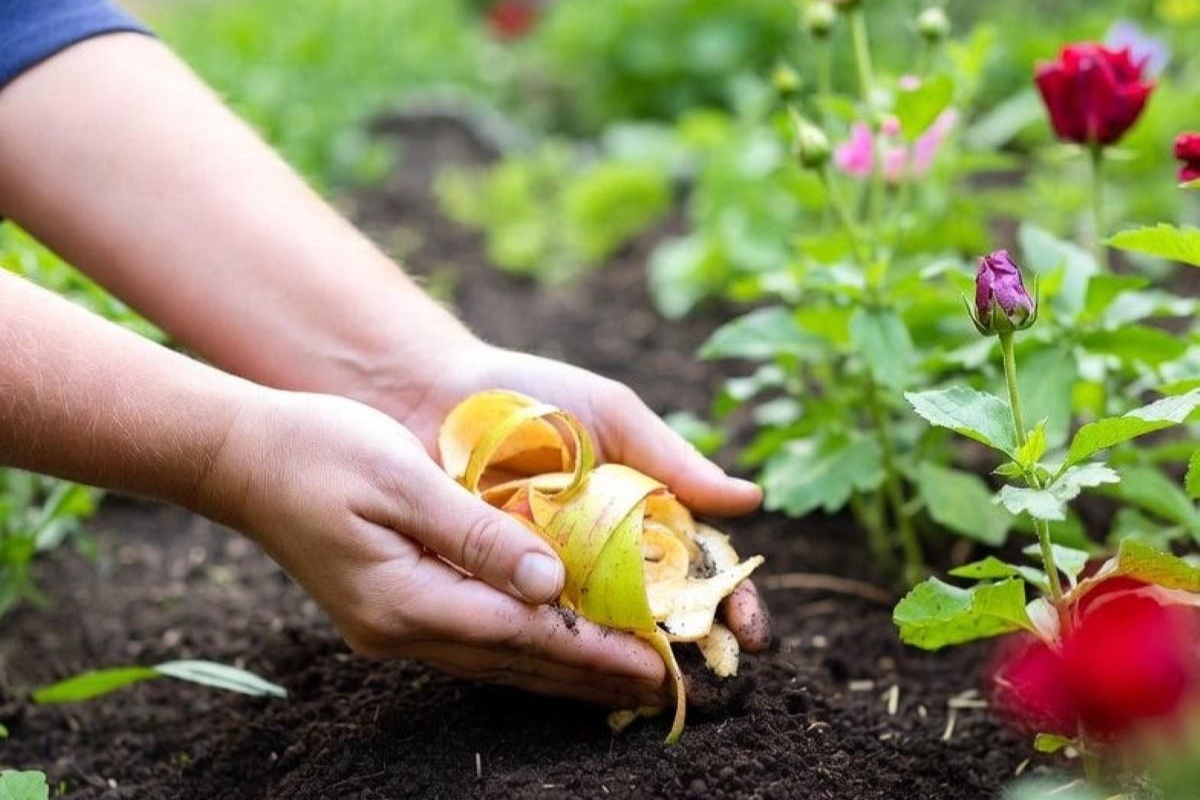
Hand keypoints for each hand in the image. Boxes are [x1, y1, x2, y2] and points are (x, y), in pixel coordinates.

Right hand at [198, 389, 667, 707]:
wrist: (244, 460)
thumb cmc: (322, 451)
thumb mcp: (404, 480)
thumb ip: (477, 535)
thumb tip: (550, 582)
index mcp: (406, 599)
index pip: (523, 635)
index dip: (594, 650)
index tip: (655, 665)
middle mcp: (400, 629)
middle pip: (516, 662)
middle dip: (592, 675)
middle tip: (663, 688)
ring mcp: (391, 628)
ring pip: (497, 661)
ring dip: (564, 671)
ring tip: (624, 680)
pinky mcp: (389, 612)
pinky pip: (475, 644)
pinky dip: (526, 650)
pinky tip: (555, 647)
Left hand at [382, 341, 771, 653]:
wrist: (439, 393)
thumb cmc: (536, 394)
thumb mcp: (612, 418)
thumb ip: (673, 459)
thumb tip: (749, 499)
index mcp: (644, 513)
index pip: (700, 567)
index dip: (729, 600)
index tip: (749, 630)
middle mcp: (605, 554)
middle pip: (661, 614)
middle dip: (692, 650)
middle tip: (713, 681)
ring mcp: (553, 576)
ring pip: (601, 632)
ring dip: (630, 665)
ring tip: (656, 689)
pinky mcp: (502, 588)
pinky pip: (535, 629)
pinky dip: (561, 656)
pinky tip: (584, 679)